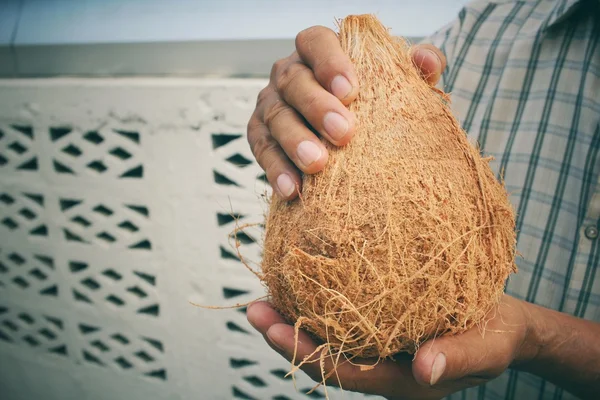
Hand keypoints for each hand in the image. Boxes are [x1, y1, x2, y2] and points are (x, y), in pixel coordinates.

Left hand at [246, 295, 534, 399]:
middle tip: (253, 309)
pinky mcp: (383, 321)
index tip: (271, 330)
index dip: (306, 353)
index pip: (343, 371)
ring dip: (296, 315)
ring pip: (330, 334)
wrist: (506, 325)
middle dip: (286, 336)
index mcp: (399, 380)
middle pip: (325, 354)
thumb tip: (424, 368)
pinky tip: (304, 272)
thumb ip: (458, 358)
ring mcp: (380, 344)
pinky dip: (320, 297)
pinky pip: (345, 313)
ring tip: (264, 291)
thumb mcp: (488, 348)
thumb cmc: (498, 336)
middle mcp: (381, 364)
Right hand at [247, 26, 446, 199]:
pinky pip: (262, 151)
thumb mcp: (395, 81)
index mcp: (317, 50)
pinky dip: (276, 170)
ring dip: (295, 141)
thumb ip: (413, 67)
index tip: (351, 91)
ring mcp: (271, 105)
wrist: (349, 135)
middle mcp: (288, 73)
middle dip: (317, 107)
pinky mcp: (260, 137)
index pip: (315, 42)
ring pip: (276, 118)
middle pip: (293, 81)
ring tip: (317, 165)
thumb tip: (429, 62)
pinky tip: (293, 189)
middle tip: (344, 133)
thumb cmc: (373, 100)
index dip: (329, 62)